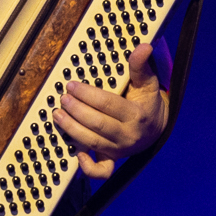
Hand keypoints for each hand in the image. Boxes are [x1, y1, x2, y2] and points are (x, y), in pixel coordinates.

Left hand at [51, 38, 171, 179]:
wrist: (157, 128)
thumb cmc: (147, 102)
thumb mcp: (148, 82)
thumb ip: (141, 65)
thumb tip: (144, 46)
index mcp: (136, 115)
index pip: (108, 105)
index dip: (87, 95)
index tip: (72, 85)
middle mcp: (128, 135)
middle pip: (97, 124)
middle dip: (76, 110)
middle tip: (63, 98)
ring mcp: (120, 150)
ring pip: (92, 142)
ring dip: (72, 129)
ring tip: (58, 115)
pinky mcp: (114, 159)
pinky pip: (101, 170)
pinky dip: (87, 166)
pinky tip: (76, 153)